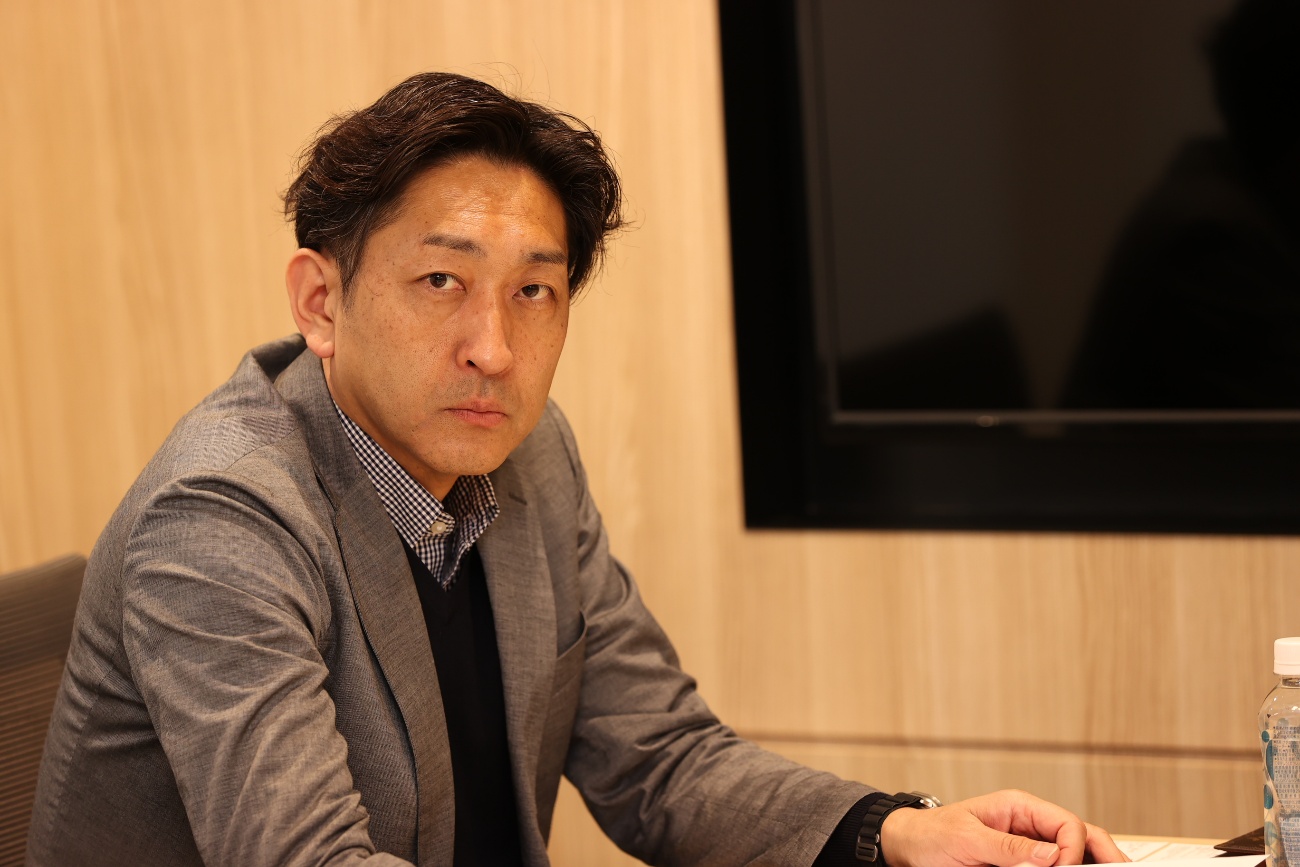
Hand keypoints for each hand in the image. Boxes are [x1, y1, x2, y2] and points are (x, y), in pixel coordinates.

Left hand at [878, 789, 1127, 866]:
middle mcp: (1030, 823)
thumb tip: (1051, 855)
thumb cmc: (933, 835)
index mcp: (1020, 806)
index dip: (1073, 848)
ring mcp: (1030, 844)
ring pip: (1074, 853)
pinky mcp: (1023, 863)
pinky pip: (1054, 866)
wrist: (909, 847)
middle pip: (1081, 836)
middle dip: (1104, 854)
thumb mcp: (967, 839)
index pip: (1067, 823)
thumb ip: (1009, 846)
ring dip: (1091, 863)